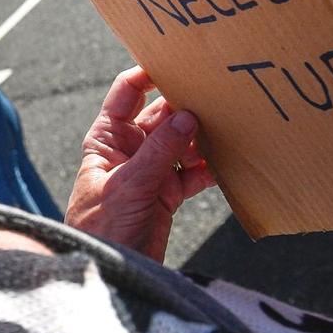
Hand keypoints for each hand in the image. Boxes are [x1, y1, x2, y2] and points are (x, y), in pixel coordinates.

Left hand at [65, 67, 215, 263]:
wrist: (107, 270)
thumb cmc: (101, 226)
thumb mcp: (129, 185)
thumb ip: (159, 152)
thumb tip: (187, 116)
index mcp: (108, 137)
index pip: (128, 92)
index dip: (150, 74)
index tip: (179, 63)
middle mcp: (130, 148)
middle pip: (162, 115)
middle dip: (187, 104)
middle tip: (218, 93)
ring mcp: (151, 169)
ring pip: (182, 142)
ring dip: (203, 135)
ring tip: (231, 123)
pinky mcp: (168, 193)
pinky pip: (194, 172)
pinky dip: (211, 167)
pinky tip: (231, 161)